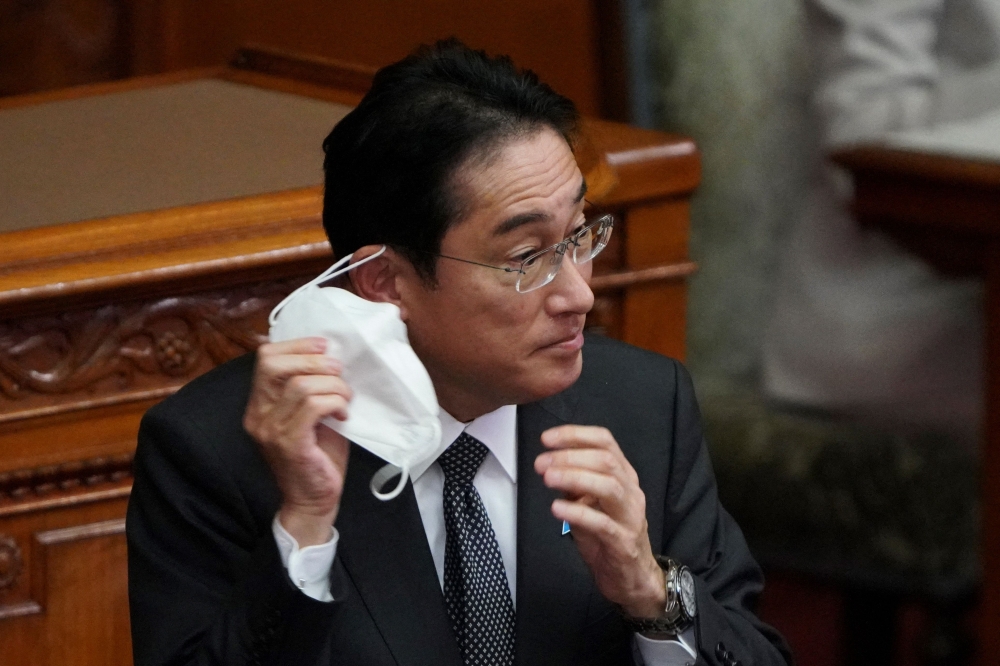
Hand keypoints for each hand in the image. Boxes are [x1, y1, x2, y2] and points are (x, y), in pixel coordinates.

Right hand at [243, 338, 352, 546]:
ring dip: (334, 385)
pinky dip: (335, 403)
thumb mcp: (311, 415)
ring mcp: (270, 430)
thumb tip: (332, 356)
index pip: (265, 357)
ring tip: (345, 399)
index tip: (325, 347)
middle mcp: (258, 415)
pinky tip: (344, 415)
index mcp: (260, 404)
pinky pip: (313, 406)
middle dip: (315, 359)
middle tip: (339, 372)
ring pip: (301, 384)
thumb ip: (311, 387)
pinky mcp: (290, 444)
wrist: (313, 501)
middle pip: (275, 364)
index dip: (298, 345)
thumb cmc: (318, 456)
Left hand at [534, 425, 665, 617]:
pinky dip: (577, 513)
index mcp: (624, 476)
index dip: (575, 435)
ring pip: (608, 486)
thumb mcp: (589, 504)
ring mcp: (630, 516)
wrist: (632, 578)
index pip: (605, 442)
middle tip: (541, 463)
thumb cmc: (608, 537)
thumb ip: (575, 485)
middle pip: (606, 460)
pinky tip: (557, 509)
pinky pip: (602, 523)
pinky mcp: (623, 542)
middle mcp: (631, 491)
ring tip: (548, 479)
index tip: (547, 438)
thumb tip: (550, 465)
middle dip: (570, 457)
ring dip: (575, 478)